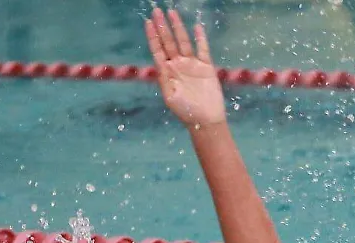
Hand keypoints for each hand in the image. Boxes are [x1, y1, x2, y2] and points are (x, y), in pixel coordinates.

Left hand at [145, 7, 225, 127]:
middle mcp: (178, 65)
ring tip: (172, 12)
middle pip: (168, 41)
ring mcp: (192, 65)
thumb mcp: (170, 96)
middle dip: (162, 26)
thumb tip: (160, 63)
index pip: (158, 49)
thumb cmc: (186, 112)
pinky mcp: (206, 67)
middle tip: (156, 10)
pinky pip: (203, 50)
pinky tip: (197, 27)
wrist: (205, 120)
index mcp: (167, 72)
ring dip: (178, 28)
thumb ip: (164, 79)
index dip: (152, 36)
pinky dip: (200, 39)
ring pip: (183, 42)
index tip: (148, 22)